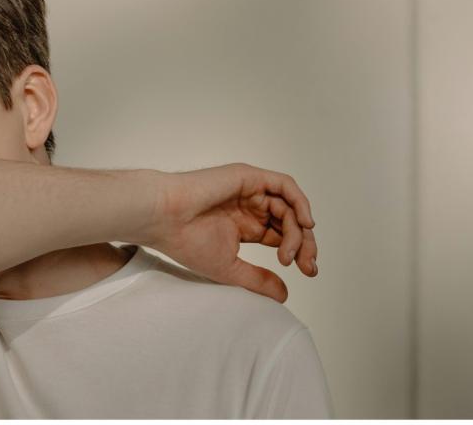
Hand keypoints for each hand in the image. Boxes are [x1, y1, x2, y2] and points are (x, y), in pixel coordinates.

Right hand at [148, 162, 316, 303]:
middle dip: (305, 244)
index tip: (307, 273)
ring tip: (291, 254)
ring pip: (289, 206)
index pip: (282, 236)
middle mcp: (250, 206)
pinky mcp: (249, 177)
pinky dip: (300, 202)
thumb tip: (285, 294)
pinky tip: (304, 223)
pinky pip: (284, 185)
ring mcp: (250, 190)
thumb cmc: (186, 241)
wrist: (165, 218)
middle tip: (308, 267)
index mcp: (245, 226)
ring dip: (299, 231)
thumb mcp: (230, 268)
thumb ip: (258, 279)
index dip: (299, 252)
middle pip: (291, 221)